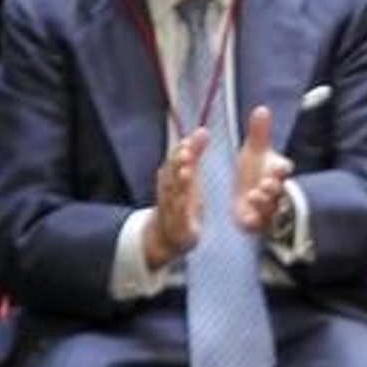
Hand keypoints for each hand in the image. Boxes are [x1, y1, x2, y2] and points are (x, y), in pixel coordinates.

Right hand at [144, 128, 208, 267]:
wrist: (164, 235)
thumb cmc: (179, 200)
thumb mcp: (189, 177)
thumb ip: (194, 155)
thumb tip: (202, 130)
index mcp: (173, 178)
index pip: (177, 161)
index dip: (183, 149)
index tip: (193, 137)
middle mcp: (169, 191)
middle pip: (172, 174)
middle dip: (178, 162)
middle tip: (188, 150)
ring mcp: (171, 209)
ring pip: (173, 194)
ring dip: (179, 184)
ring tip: (187, 172)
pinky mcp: (178, 226)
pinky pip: (178, 217)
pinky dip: (180, 210)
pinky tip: (185, 203)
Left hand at [233, 107, 293, 233]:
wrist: (247, 199)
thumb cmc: (255, 172)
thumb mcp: (254, 151)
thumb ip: (259, 132)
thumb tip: (262, 108)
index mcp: (277, 172)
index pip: (283, 169)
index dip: (281, 169)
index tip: (278, 167)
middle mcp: (276, 190)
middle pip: (280, 189)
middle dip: (274, 187)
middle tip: (266, 183)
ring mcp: (268, 208)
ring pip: (271, 207)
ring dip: (265, 201)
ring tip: (255, 194)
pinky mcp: (258, 222)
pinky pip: (259, 223)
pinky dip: (255, 220)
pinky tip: (247, 216)